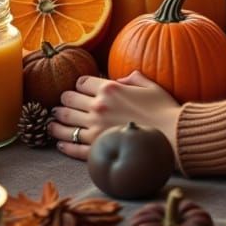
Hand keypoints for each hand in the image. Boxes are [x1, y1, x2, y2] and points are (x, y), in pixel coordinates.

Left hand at [50, 71, 181, 161]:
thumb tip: (119, 79)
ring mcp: (95, 129)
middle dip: (65, 101)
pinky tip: (60, 144)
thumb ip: (132, 78)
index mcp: (109, 89)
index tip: (79, 89)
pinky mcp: (98, 148)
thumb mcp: (149, 85)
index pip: (81, 82)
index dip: (79, 85)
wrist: (172, 134)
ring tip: (52, 123)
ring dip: (56, 123)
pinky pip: (74, 147)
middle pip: (68, 101)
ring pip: (64, 124)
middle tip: (62, 104)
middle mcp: (98, 108)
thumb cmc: (164, 108)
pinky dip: (64, 145)